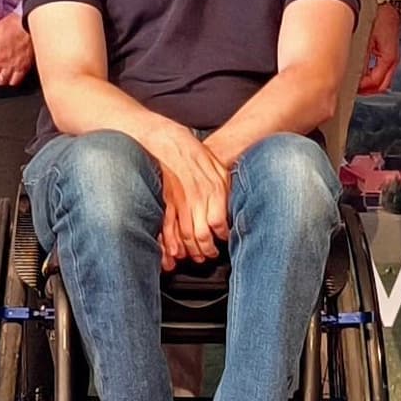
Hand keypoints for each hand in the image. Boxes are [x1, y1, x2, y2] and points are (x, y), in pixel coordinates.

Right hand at [138, 119, 232, 268]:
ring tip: (196, 257)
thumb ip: (227, 189)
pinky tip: (174, 252)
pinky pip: (168, 227)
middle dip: (207, 251)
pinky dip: (170, 243)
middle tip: (210, 255)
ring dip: (191, 251)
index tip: (224, 239)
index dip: (223, 236)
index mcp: (214, 190)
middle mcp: (197, 199)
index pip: (220, 223)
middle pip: (202, 235)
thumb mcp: (220, 168)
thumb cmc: (197, 154)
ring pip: (185, 235)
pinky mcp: (166, 202)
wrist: (170, 143)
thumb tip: (233, 207)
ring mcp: (180, 202)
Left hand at [358, 0, 400, 96]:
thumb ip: (362, 59)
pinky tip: (363, 74)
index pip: (376, 82)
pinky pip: (383, 70)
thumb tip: (356, 75)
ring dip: (370, 84)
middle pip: (382, 85)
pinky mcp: (390, 52)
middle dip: (367, 90)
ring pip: (383, 80)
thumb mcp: (367, 39)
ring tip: (356, 83)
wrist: (388, 3)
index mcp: (389, 58)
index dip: (362, 88)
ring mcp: (393, 56)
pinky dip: (373, 75)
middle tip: (353, 89)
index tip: (351, 86)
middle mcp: (393, 59)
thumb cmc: (379, 16)